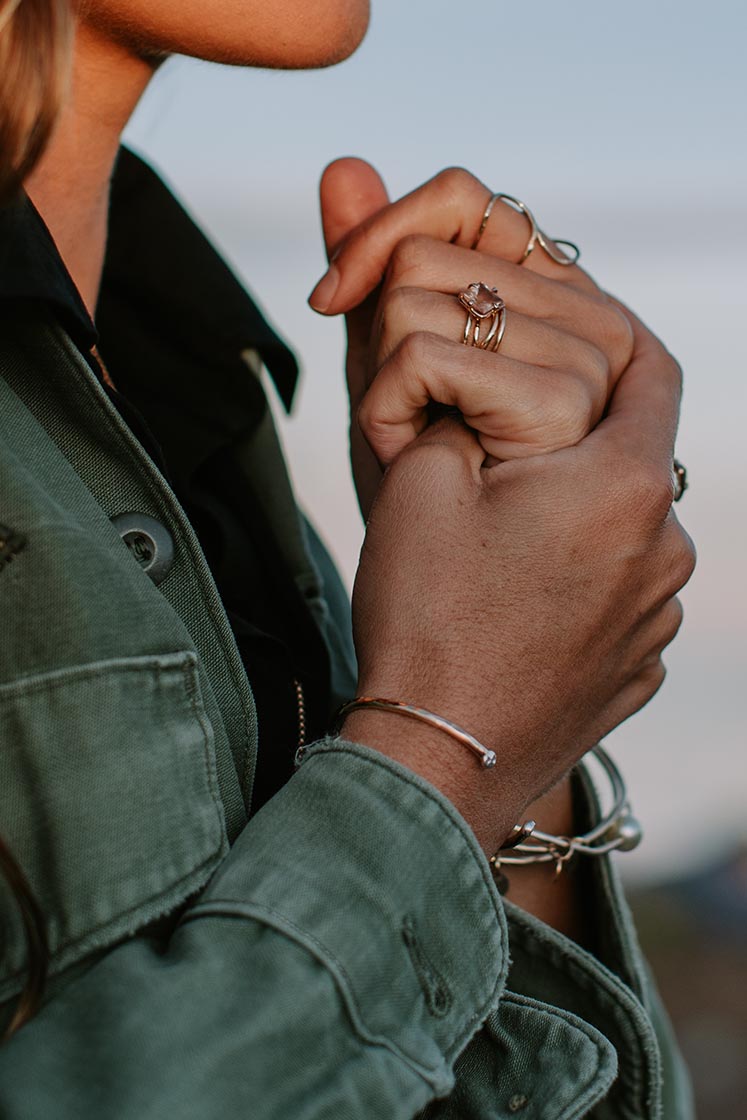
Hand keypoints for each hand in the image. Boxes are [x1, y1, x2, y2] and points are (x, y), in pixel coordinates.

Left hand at [311, 160, 630, 514]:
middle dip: (383, 333)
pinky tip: (415, 461)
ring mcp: (592, 362)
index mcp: (558, 306)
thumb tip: (343, 165)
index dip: (390, 230)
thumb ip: (375, 271)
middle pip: (434, 247)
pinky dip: (386, 411)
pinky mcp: (568, 408)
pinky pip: (423, 351)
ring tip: (419, 446)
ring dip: (384, 382)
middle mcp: (593, 324)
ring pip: (421, 293)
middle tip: (407, 413)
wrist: (437, 613)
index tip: (334, 296)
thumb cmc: (420, 501)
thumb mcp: (388, 371)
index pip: (471, 201)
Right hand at [343, 308, 694, 853]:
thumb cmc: (427, 620)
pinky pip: (618, 595)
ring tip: (504, 535)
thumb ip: (463, 414)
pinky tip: (518, 597)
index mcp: (622, 485)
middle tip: (512, 445)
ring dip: (579, 513)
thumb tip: (481, 401)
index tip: (583, 331)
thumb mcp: (420, 481)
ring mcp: (657, 618)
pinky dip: (579, 578)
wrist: (436, 762)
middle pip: (635, 455)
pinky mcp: (638, 668)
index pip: (651, 370)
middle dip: (578, 436)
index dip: (617, 335)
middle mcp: (666, 551)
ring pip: (628, 530)